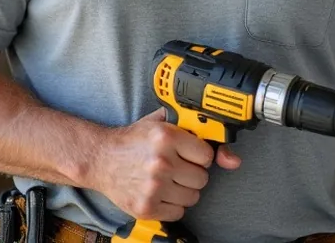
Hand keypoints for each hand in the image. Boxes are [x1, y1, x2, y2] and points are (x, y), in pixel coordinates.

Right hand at [88, 109, 241, 221]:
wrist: (101, 159)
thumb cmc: (133, 140)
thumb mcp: (162, 123)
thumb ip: (198, 131)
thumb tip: (232, 159)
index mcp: (166, 136)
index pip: (207, 155)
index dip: (199, 155)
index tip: (189, 154)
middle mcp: (161, 162)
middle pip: (202, 178)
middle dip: (192, 173)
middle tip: (177, 166)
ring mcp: (153, 187)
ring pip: (193, 197)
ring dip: (183, 190)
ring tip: (167, 179)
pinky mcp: (147, 207)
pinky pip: (178, 212)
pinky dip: (172, 205)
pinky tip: (160, 192)